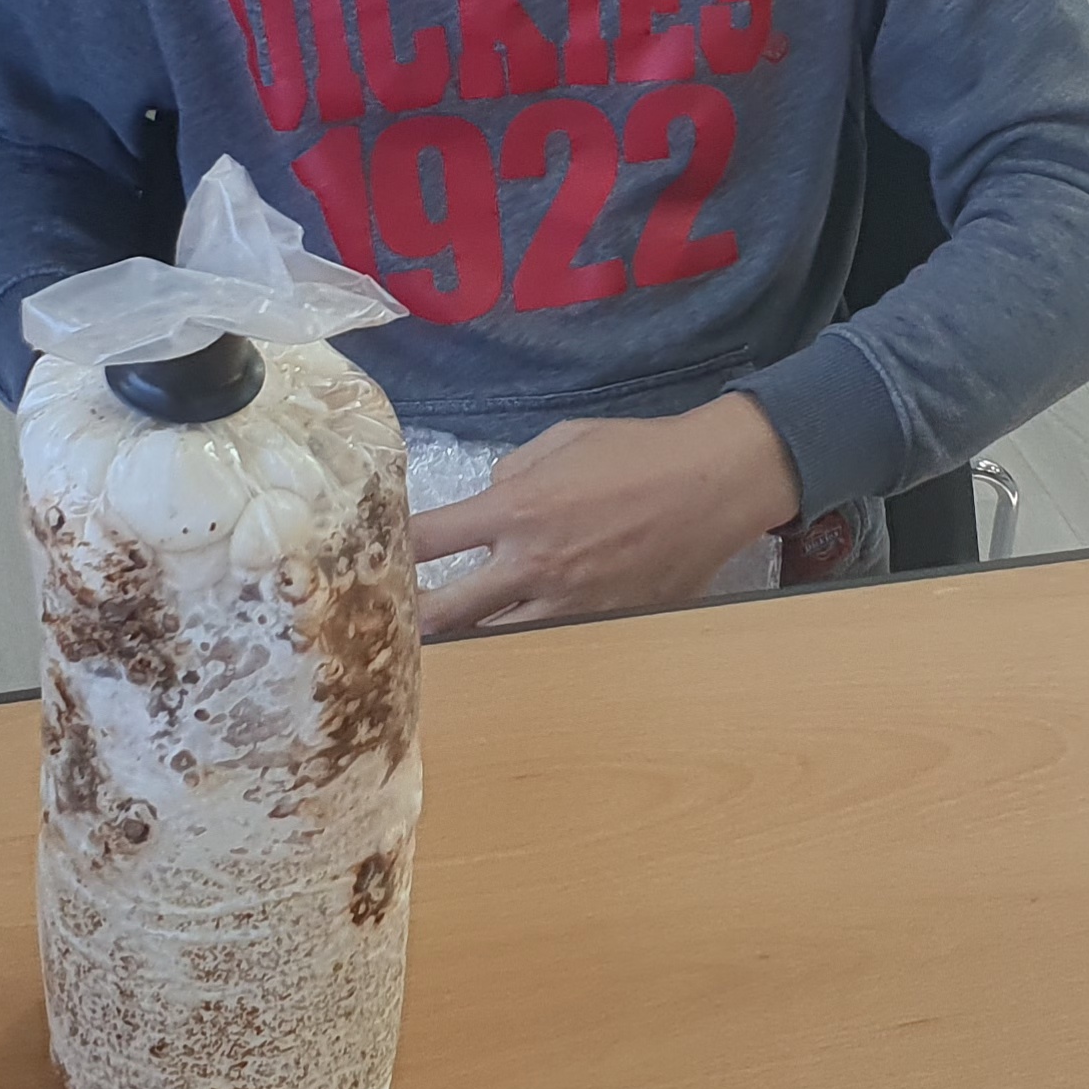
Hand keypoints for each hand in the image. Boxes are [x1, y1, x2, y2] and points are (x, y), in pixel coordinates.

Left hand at [412, 396, 800, 635]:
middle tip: (388, 625)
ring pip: (493, 644)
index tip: (373, 553)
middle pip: (446, 613)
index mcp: (517, 510)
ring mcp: (569, 605)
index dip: (392, 547)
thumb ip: (512, 473)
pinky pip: (547, 647)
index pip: (429, 539)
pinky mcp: (603, 626)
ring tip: (440, 647)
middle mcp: (534, 566)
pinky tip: (508, 648)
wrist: (714, 484)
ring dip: (465, 644)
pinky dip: (522, 647)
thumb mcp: (563, 440)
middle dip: (412, 620)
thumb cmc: (638, 451)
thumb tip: (488, 498)